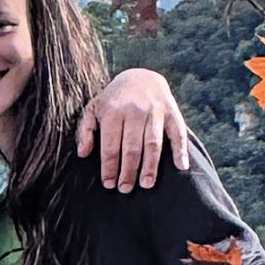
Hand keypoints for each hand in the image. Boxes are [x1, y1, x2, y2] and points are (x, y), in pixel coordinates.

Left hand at [76, 66, 191, 190]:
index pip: (110, 145)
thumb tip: (83, 154)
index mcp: (113, 111)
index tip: (109, 184)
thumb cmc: (113, 99)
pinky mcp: (172, 111)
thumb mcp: (93, 108)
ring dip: (151, 165)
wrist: (141, 76)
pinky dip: (181, 149)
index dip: (109, 167)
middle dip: (128, 170)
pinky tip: (181, 166)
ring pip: (153, 143)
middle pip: (132, 147)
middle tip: (125, 189)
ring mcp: (155, 111)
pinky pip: (178, 132)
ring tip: (146, 184)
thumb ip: (85, 130)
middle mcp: (135, 111)